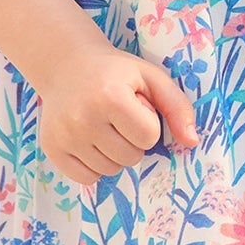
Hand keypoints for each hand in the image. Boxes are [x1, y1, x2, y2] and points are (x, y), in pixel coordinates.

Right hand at [39, 45, 199, 188]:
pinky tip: (89, 141)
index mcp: (110, 97)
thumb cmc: (115, 73)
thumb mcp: (151, 78)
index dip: (148, 125)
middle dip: (132, 141)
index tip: (135, 108)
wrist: (67, 65)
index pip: (148, 137)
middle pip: (130, 157)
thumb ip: (177, 107)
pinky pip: (87, 178)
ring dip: (114, 154)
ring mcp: (64, 135)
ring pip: (110, 170)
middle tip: (118, 118)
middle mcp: (83, 118)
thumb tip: (192, 142)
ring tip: (103, 127)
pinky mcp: (52, 149)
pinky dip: (94, 166)